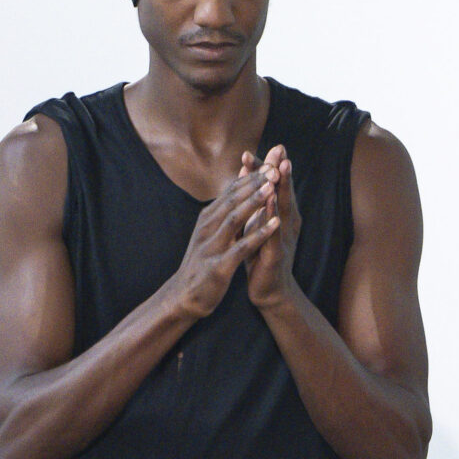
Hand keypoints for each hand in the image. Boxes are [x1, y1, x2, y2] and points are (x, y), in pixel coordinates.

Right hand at [171, 165, 280, 320]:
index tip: (270, 162)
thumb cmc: (202, 263)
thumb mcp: (210, 232)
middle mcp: (207, 228)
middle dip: (254, 183)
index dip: (250, 176)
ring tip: (272, 188)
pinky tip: (274, 226)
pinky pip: (241, 247)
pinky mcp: (219, 266)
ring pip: (234, 218)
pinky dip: (258, 235)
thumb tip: (234, 186)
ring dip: (254, 202)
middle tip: (274, 167)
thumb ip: (223, 211)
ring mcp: (212, 246)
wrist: (184, 297)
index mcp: (208, 218)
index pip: (230, 192)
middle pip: (232, 199)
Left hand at [241, 144, 298, 308]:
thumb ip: (256, 201)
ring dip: (283, 188)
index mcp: (280, 215)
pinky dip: (273, 217)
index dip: (266, 167)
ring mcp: (284, 238)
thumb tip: (251, 176)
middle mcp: (286, 223)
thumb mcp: (257, 224)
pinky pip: (275, 233)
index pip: (273, 186)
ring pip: (284, 209)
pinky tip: (271, 203)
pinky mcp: (277, 254)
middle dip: (280, 170)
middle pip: (283, 191)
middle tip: (280, 148)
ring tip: (281, 168)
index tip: (261, 147)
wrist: (268, 291)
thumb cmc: (260, 256)